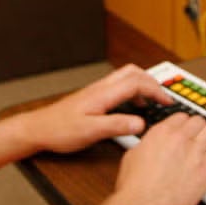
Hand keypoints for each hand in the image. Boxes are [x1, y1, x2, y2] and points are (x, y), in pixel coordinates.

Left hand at [27, 64, 173, 154]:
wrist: (38, 129)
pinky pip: (118, 88)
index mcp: (103, 94)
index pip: (136, 82)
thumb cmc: (59, 130)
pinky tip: (132, 108)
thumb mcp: (91, 132)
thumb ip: (117, 126)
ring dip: (142, 85)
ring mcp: (97, 92)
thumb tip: (141, 123)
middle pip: (133, 73)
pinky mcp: (93, 98)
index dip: (156, 90)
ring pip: (126, 78)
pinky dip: (132, 93)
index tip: (167, 101)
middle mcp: (101, 89)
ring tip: (152, 101)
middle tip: (163, 96)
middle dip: (152, 82)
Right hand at [110, 112, 205, 204]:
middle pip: (199, 121)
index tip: (189, 130)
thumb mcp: (133, 155)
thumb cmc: (134, 187)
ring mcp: (194, 152)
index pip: (182, 117)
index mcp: (161, 132)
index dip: (186, 123)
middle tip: (203, 136)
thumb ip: (147, 144)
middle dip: (201, 128)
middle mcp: (179, 138)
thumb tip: (152, 144)